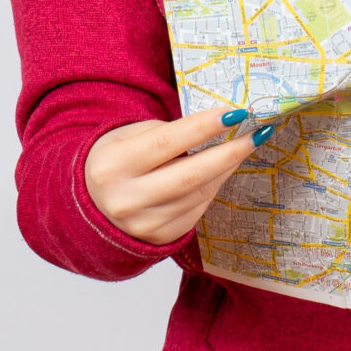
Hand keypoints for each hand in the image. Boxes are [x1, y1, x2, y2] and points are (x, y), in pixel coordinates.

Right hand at [83, 107, 268, 245]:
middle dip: (230, 152)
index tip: (235, 113)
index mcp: (113, 167)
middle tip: (257, 133)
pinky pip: (198, 208)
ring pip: (200, 193)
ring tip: (244, 145)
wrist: (93, 204)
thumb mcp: (128, 137)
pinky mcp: (161, 237)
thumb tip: (220, 127)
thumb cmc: (117, 160)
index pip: (166, 142)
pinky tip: (222, 169)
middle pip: (191, 175)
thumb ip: (168, 134)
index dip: (203, 127)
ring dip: (227, 167)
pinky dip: (214, 186)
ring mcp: (144, 224)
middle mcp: (126, 200)